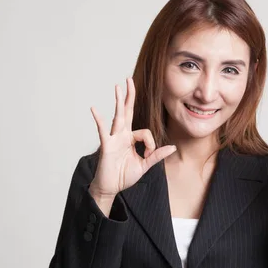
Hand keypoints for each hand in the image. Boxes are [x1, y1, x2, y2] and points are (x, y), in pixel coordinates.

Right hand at [89, 77, 176, 196]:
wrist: (110, 188)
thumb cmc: (123, 176)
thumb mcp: (145, 165)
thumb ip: (157, 155)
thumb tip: (173, 147)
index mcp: (131, 139)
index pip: (145, 132)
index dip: (151, 144)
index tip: (148, 156)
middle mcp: (121, 135)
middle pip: (127, 111)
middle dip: (129, 96)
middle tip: (129, 79)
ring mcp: (113, 139)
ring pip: (118, 117)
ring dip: (119, 102)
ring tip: (118, 87)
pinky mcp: (106, 145)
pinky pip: (103, 130)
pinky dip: (99, 120)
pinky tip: (94, 109)